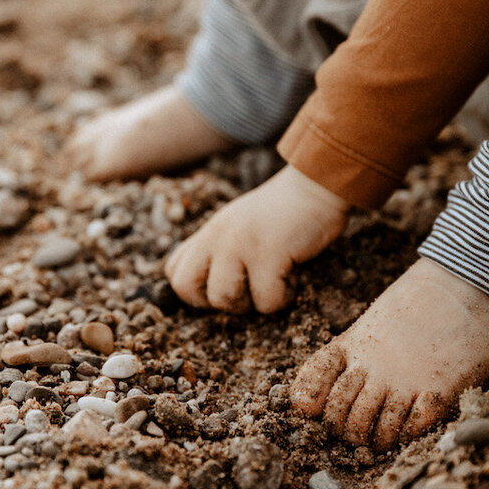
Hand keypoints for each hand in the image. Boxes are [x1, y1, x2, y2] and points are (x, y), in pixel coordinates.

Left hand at [165, 164, 349, 312]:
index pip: (173, 271)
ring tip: (272, 282)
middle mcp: (217, 237)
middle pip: (184, 288)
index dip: (196, 290)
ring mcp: (240, 244)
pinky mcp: (269, 253)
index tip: (227, 284)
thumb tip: (210, 289)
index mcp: (208, 232)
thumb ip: (218, 247)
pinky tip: (293, 276)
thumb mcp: (237, 224)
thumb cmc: (281, 212)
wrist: (315, 185)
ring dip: (251, 303)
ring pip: (223, 299)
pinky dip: (283, 298)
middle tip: (245, 290)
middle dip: (215, 302)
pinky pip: (266, 301)